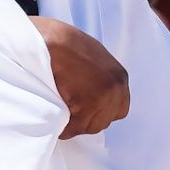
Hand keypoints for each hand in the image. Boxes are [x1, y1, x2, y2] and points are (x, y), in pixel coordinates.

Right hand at [31, 17, 129, 138]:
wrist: (50, 40)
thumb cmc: (62, 44)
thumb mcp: (90, 56)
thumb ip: (97, 76)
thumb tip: (88, 92)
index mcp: (119, 76)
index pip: (119, 109)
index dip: (100, 113)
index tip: (83, 112)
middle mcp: (116, 88)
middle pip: (105, 120)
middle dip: (87, 121)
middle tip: (69, 118)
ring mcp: (104, 96)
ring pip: (91, 126)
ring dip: (76, 125)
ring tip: (62, 120)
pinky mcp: (87, 103)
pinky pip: (75, 126)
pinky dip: (65, 129)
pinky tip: (56, 124)